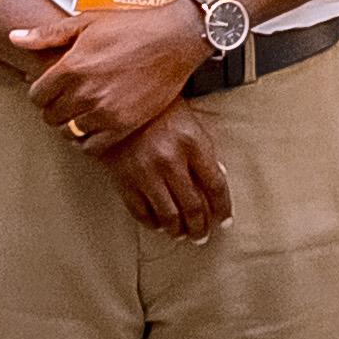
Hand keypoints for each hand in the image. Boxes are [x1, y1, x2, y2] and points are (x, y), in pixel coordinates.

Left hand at [14, 0, 209, 151]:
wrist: (175, 38)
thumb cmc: (133, 26)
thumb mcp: (86, 22)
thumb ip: (47, 34)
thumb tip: (15, 37)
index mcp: (71, 66)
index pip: (37, 96)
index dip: (41, 93)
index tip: (50, 91)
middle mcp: (85, 91)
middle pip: (51, 116)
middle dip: (54, 109)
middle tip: (65, 102)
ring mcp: (105, 111)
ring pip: (70, 132)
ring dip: (72, 124)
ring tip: (81, 113)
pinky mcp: (124, 124)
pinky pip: (92, 146)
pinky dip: (88, 140)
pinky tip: (95, 126)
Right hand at [96, 106, 231, 241]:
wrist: (114, 102)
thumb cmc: (156, 110)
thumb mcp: (189, 123)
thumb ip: (203, 152)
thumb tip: (217, 182)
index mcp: (192, 142)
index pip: (215, 186)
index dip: (223, 208)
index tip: (224, 220)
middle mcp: (170, 159)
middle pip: (193, 207)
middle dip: (201, 227)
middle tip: (202, 235)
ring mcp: (146, 172)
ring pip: (169, 216)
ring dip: (178, 231)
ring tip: (181, 234)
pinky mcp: (124, 181)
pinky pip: (142, 213)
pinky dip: (153, 224)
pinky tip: (159, 224)